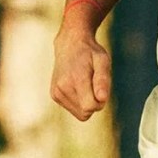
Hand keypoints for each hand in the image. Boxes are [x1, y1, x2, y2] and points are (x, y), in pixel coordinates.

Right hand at [51, 6, 111, 121]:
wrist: (69, 44)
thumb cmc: (90, 53)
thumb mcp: (102, 61)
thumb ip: (103, 80)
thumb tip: (102, 99)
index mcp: (75, 80)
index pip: (91, 107)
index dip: (100, 101)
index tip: (101, 88)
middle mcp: (62, 88)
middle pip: (85, 113)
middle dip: (93, 102)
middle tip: (93, 83)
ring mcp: (56, 92)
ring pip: (79, 113)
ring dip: (86, 102)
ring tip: (85, 83)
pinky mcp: (54, 95)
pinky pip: (72, 109)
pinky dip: (78, 101)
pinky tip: (77, 85)